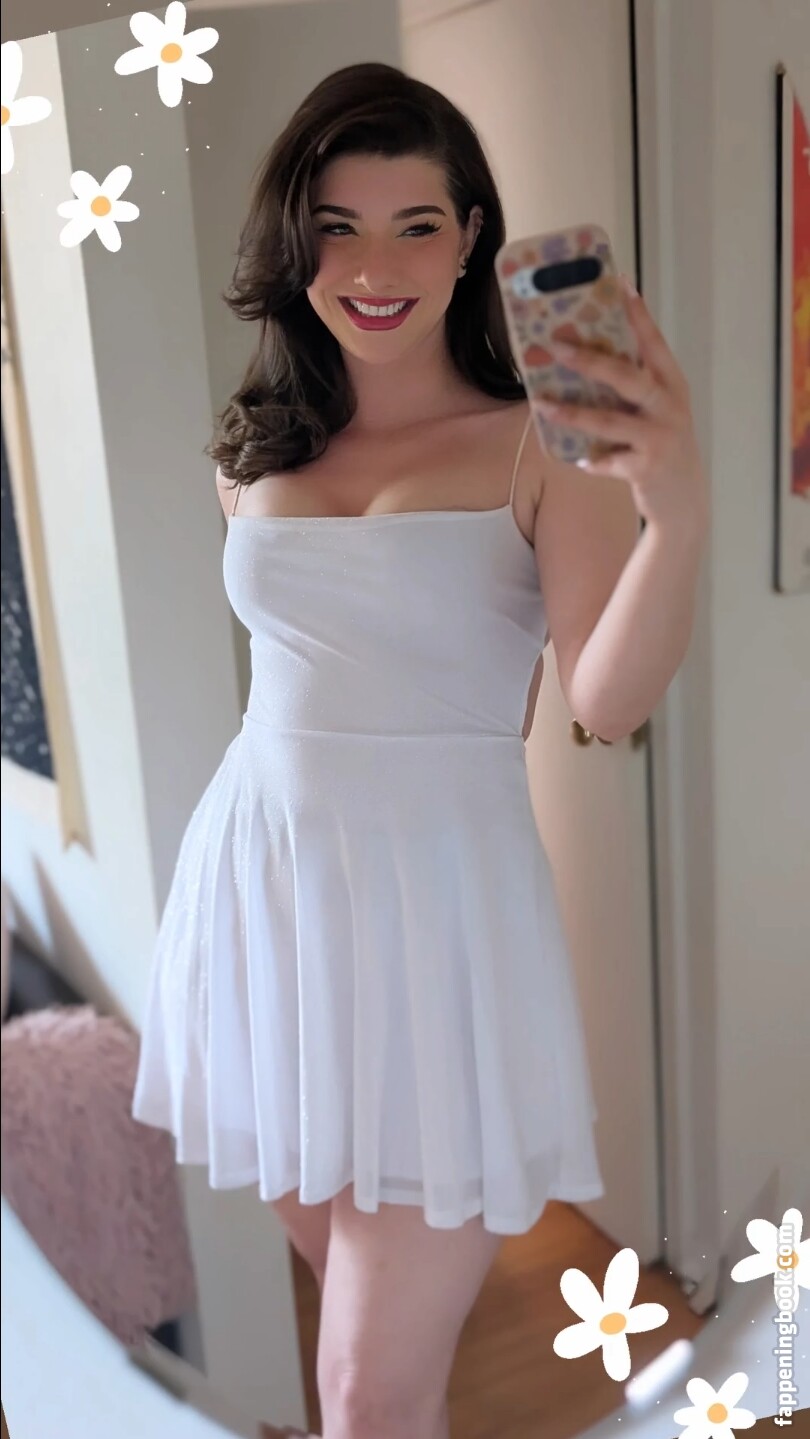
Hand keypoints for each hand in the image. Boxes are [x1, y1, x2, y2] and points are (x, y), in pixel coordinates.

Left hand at [532, 275, 708, 533]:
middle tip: (555, 345)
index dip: (638, 314)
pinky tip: (578, 458)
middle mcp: (670, 407)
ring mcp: (659, 438)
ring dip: (571, 412)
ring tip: (540, 403)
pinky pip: (607, 460)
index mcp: (673, 386)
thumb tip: (586, 356)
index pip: (654, 343)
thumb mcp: (659, 411)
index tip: (620, 283)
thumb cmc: (663, 447)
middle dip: (588, 359)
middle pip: (626, 376)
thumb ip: (635, 387)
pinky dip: (591, 459)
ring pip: (608, 419)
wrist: (684, 502)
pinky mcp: (645, 468)